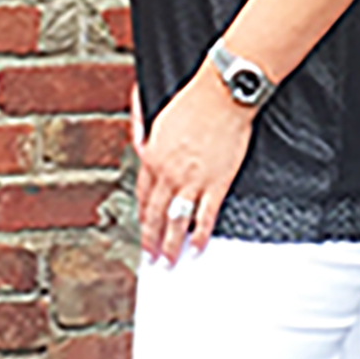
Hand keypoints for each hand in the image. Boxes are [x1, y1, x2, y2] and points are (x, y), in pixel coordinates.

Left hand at [135, 64, 253, 263]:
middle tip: (150, 257)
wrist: (221, 97)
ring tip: (170, 261)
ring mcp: (192, 181)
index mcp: (153, 157)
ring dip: (172, 245)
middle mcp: (168, 174)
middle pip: (156, 214)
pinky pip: (205, 216)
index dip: (143, 215)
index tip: (144, 229)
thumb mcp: (160, 118)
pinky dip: (201, 234)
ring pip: (177, 221)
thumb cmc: (193, 101)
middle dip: (152, 239)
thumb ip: (149, 136)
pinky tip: (198, 247)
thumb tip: (138, 139)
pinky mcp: (216, 184)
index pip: (143, 195)